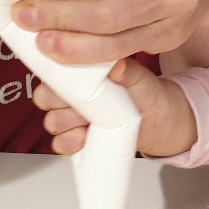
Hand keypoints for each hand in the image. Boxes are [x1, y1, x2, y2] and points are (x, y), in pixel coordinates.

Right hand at [34, 58, 198, 156]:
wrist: (162, 121)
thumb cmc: (150, 95)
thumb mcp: (143, 81)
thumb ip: (129, 72)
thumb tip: (117, 65)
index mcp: (84, 72)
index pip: (53, 70)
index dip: (54, 78)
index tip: (67, 85)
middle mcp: (75, 93)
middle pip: (46, 98)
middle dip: (59, 104)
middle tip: (81, 107)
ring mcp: (75, 116)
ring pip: (51, 121)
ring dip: (65, 125)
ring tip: (87, 124)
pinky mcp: (78, 137)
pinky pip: (60, 143)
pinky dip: (69, 143)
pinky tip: (84, 139)